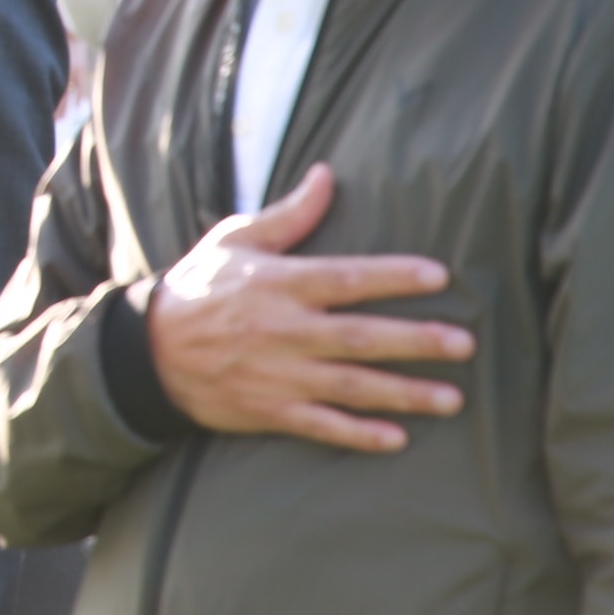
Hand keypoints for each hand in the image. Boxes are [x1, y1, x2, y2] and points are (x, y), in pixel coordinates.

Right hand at [148, 165, 472, 450]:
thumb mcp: (236, 240)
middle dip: (414, 341)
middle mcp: (283, 330)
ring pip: (350, 386)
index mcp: (278, 284)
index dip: (392, 277)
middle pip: (360, 336)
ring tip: (452, 399)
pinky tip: (397, 439)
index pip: (345, 279)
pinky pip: (321, 425)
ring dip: (403, 393)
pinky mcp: (270, 409)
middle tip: (463, 343)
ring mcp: (278, 374)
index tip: (438, 276)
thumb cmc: (200, 287)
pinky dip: (358, 434)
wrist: (149, 350)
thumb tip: (326, 175)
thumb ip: (288, 215)